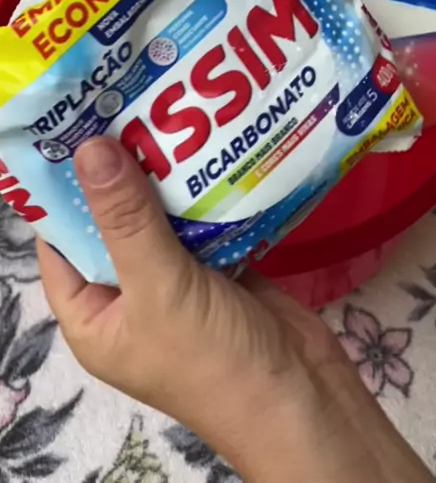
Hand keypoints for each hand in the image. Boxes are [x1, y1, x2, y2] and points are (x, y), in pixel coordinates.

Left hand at [38, 137, 432, 482]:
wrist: (302, 397)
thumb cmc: (212, 358)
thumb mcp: (159, 287)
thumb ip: (125, 219)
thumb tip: (87, 149)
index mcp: (94, 314)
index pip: (61, 242)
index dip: (65, 189)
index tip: (78, 129)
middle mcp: (129, 297)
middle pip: (114, 224)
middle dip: (123, 174)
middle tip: (129, 109)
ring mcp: (177, 284)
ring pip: (161, 220)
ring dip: (167, 179)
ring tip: (170, 117)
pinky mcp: (219, 272)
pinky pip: (202, 224)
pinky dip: (205, 193)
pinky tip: (211, 150)